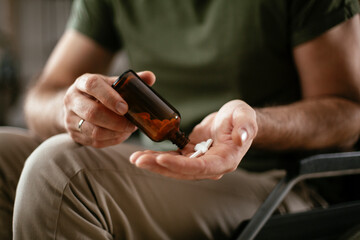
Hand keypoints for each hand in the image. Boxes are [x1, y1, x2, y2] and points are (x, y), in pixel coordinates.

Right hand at [63, 71, 155, 147]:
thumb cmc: (99, 93)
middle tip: (133, 124)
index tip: (125, 108)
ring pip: (93, 131)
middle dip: (116, 121)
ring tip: (129, 130)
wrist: (75, 105)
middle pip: (92, 113)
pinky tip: (121, 135)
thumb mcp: (110, 83)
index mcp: (82, 82)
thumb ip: (130, 81)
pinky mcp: (74, 134)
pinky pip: (95, 142)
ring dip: (115, 133)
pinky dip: (112, 140)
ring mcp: (70, 119)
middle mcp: (72, 99)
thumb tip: (150, 77)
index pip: (93, 85)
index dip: (110, 97)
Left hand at [130, 100, 257, 179]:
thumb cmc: (242, 117)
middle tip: (138, 159)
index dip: (180, 165)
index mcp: (224, 160)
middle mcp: (210, 166)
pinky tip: (143, 154)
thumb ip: (245, 128)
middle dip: (159, 166)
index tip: (161, 159)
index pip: (200, 167)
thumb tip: (242, 138)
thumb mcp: (245, 116)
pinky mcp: (190, 155)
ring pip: (174, 167)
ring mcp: (199, 161)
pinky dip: (158, 156)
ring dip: (154, 163)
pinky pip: (173, 157)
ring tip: (135, 158)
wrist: (235, 119)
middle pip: (182, 171)